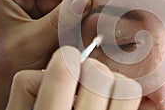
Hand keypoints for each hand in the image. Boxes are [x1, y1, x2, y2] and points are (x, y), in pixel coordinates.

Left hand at [0, 0, 91, 108]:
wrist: (0, 81)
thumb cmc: (4, 64)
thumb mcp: (33, 42)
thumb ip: (60, 21)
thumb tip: (84, 0)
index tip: (81, 14)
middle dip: (70, 12)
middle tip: (69, 33)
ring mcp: (31, 1)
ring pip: (66, 2)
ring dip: (69, 21)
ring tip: (60, 41)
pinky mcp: (41, 12)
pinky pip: (65, 12)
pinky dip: (67, 27)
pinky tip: (59, 41)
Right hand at [6, 46, 141, 109]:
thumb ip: (31, 90)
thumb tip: (58, 66)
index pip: (65, 70)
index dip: (66, 59)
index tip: (65, 62)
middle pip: (99, 73)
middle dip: (90, 69)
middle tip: (83, 80)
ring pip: (125, 86)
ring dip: (113, 82)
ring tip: (100, 92)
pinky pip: (133, 102)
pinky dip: (123, 97)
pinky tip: (110, 105)